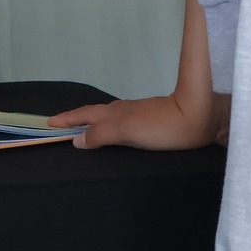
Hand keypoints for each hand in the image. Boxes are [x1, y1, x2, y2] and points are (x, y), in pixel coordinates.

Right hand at [48, 91, 227, 150]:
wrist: (199, 118)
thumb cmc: (163, 127)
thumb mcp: (128, 132)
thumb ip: (101, 135)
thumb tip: (77, 140)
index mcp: (116, 113)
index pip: (86, 115)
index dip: (69, 119)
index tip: (50, 123)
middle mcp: (125, 111)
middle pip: (95, 113)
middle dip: (77, 118)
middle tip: (60, 124)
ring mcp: (139, 114)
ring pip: (109, 115)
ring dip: (93, 121)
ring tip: (84, 128)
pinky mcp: (152, 120)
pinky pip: (122, 120)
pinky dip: (110, 124)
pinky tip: (117, 130)